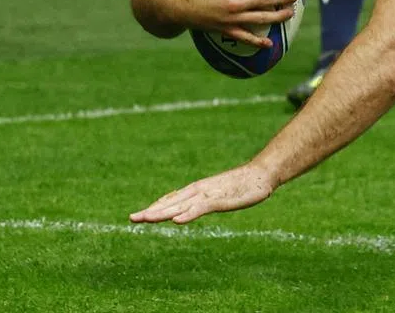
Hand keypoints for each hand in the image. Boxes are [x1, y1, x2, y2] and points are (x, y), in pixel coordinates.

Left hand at [130, 162, 276, 224]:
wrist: (261, 174)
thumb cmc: (242, 185)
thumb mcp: (220, 194)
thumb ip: (207, 199)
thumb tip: (199, 206)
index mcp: (197, 190)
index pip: (171, 200)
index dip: (155, 207)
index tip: (139, 215)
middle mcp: (198, 191)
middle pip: (170, 203)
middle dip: (151, 211)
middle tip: (132, 218)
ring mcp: (208, 195)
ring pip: (181, 205)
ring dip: (163, 212)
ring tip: (146, 218)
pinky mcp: (219, 199)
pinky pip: (200, 208)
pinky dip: (188, 214)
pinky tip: (177, 221)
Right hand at [166, 0, 295, 47]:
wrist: (172, 1)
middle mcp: (236, 2)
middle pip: (267, 0)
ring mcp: (231, 18)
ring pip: (261, 19)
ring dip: (278, 17)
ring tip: (290, 13)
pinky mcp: (225, 29)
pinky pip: (244, 37)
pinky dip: (257, 42)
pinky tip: (269, 44)